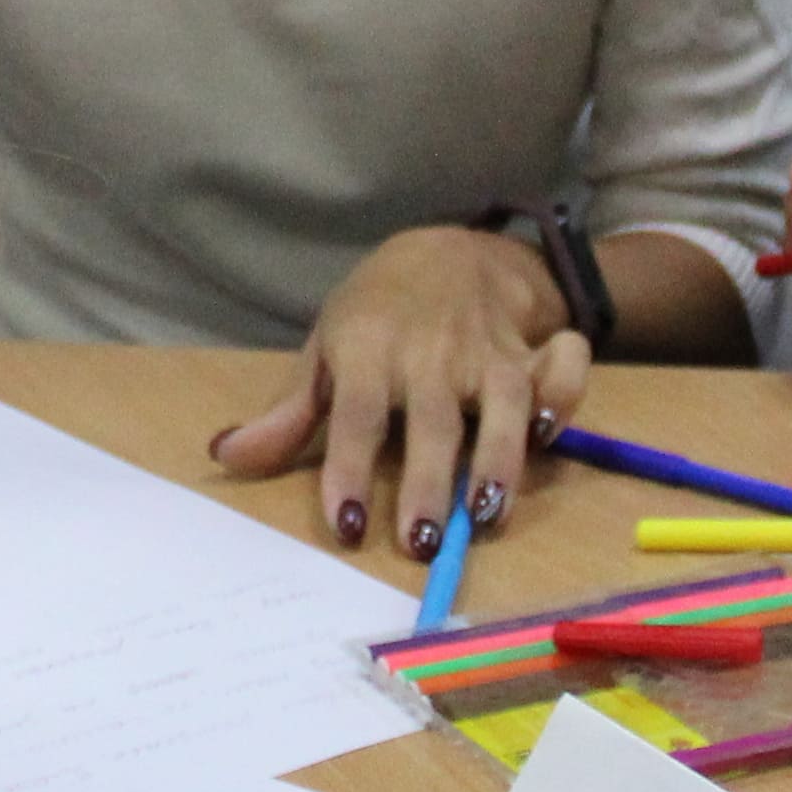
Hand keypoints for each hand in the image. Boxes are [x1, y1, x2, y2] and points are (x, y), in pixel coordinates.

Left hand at [209, 224, 594, 558]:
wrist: (447, 248)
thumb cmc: (377, 315)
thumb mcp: (325, 352)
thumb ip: (287, 415)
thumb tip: (226, 457)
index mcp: (369, 349)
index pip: (356, 414)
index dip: (350, 470)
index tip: (346, 524)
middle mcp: (431, 352)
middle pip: (432, 421)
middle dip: (428, 482)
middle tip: (421, 542)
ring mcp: (488, 349)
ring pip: (504, 402)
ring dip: (500, 459)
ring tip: (487, 516)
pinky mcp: (533, 347)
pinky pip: (562, 366)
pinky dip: (565, 393)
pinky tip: (551, 436)